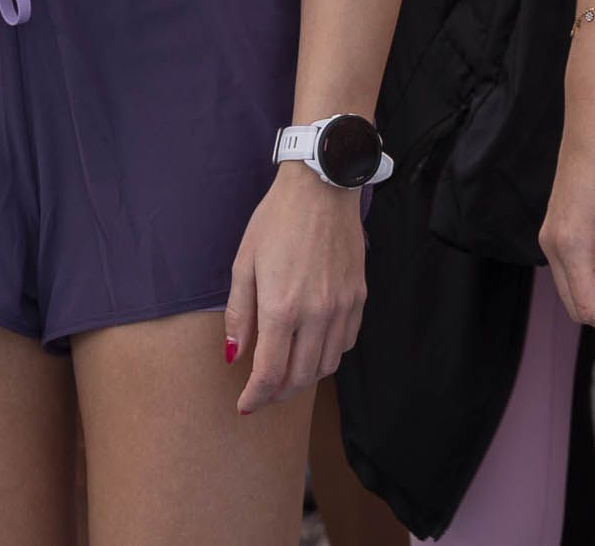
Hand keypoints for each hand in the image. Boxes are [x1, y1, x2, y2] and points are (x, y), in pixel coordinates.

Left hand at [224, 164, 369, 413]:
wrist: (323, 187)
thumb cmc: (277, 221)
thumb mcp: (244, 264)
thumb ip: (239, 314)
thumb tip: (234, 354)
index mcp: (283, 307)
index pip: (270, 372)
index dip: (255, 396)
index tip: (245, 405)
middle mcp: (318, 312)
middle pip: (302, 376)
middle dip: (279, 393)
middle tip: (262, 394)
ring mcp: (343, 304)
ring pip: (328, 363)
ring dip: (306, 378)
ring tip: (287, 375)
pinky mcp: (360, 294)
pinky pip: (347, 340)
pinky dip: (329, 355)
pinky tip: (314, 347)